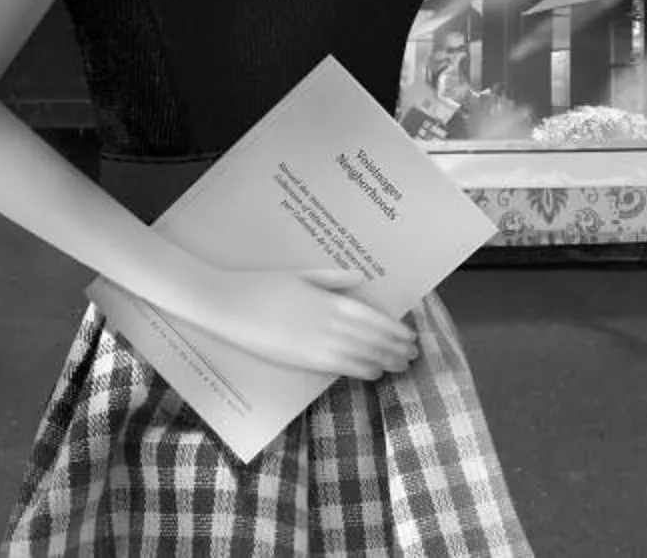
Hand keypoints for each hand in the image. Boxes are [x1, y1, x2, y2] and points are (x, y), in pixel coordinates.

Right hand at [184, 267, 418, 382]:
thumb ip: (333, 279)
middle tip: (415, 353)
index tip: (411, 335)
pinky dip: (362, 369)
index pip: (373, 318)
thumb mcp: (301, 274)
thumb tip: (361, 279)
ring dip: (386, 360)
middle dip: (397, 347)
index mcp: (330, 299)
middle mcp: (329, 323)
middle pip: (373, 338)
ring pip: (362, 355)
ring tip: (403, 365)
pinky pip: (341, 367)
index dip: (395, 329)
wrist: (230, 305)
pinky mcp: (303, 360)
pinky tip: (375, 372)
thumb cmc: (264, 285)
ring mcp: (317, 344)